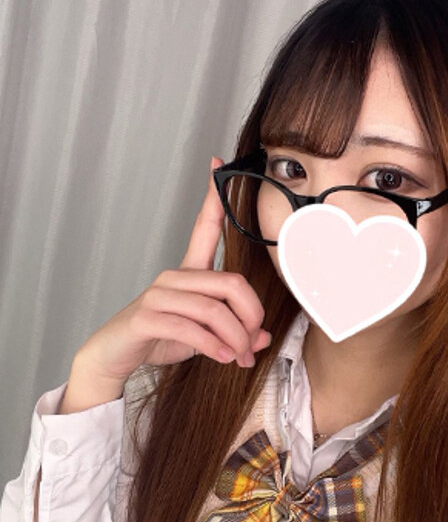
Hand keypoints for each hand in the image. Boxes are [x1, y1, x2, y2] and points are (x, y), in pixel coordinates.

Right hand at [74, 156, 270, 388]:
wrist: (114, 357)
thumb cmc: (157, 338)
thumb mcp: (203, 337)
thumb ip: (232, 333)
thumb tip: (261, 339)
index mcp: (187, 274)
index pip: (204, 228)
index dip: (213, 198)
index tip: (218, 164)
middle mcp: (173, 278)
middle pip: (231, 283)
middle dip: (251, 317)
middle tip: (254, 341)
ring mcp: (157, 295)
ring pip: (214, 310)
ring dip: (235, 339)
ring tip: (239, 357)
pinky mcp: (146, 317)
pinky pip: (190, 328)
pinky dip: (213, 346)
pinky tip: (221, 357)